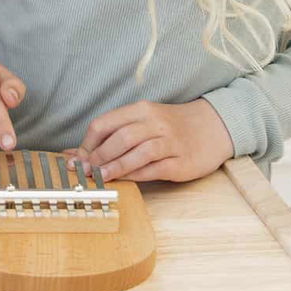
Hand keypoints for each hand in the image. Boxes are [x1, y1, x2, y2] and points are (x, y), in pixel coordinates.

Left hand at [66, 97, 232, 184]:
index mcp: (141, 110)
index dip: (87, 143)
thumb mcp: (144, 121)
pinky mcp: (181, 161)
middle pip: (119, 137)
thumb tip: (77, 153)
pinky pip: (154, 169)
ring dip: (114, 166)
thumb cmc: (172, 126)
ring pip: (136, 153)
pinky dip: (135, 175)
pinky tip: (124, 180)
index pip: (105, 123)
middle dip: (97, 156)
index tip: (77, 158)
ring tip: (99, 177)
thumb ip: (114, 134)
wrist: (214, 127)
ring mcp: (169, 142)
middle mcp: (155, 123)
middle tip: (83, 170)